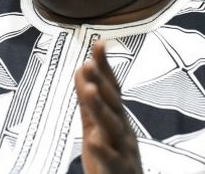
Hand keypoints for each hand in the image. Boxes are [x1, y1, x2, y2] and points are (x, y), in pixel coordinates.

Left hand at [75, 40, 141, 173]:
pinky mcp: (120, 171)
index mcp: (117, 118)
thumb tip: (80, 70)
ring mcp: (124, 150)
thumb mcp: (96, 128)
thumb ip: (88, 103)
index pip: (112, 88)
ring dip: (101, 108)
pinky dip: (103, 150)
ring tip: (90, 90)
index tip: (99, 43)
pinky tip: (93, 141)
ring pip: (113, 127)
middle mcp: (123, 130)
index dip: (105, 67)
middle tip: (88, 63)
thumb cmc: (111, 159)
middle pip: (113, 103)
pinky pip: (111, 160)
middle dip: (102, 82)